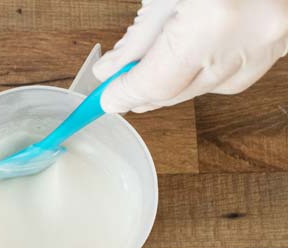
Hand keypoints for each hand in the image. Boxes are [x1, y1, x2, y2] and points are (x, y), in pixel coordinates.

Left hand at [94, 0, 287, 112]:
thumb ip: (141, 31)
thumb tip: (113, 69)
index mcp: (213, 19)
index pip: (156, 81)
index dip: (125, 94)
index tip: (107, 98)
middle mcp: (247, 37)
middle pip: (180, 91)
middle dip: (144, 92)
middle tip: (120, 86)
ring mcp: (272, 41)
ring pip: (209, 87)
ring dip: (175, 82)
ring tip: (153, 67)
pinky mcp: (284, 40)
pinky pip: (238, 73)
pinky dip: (208, 71)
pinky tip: (192, 57)